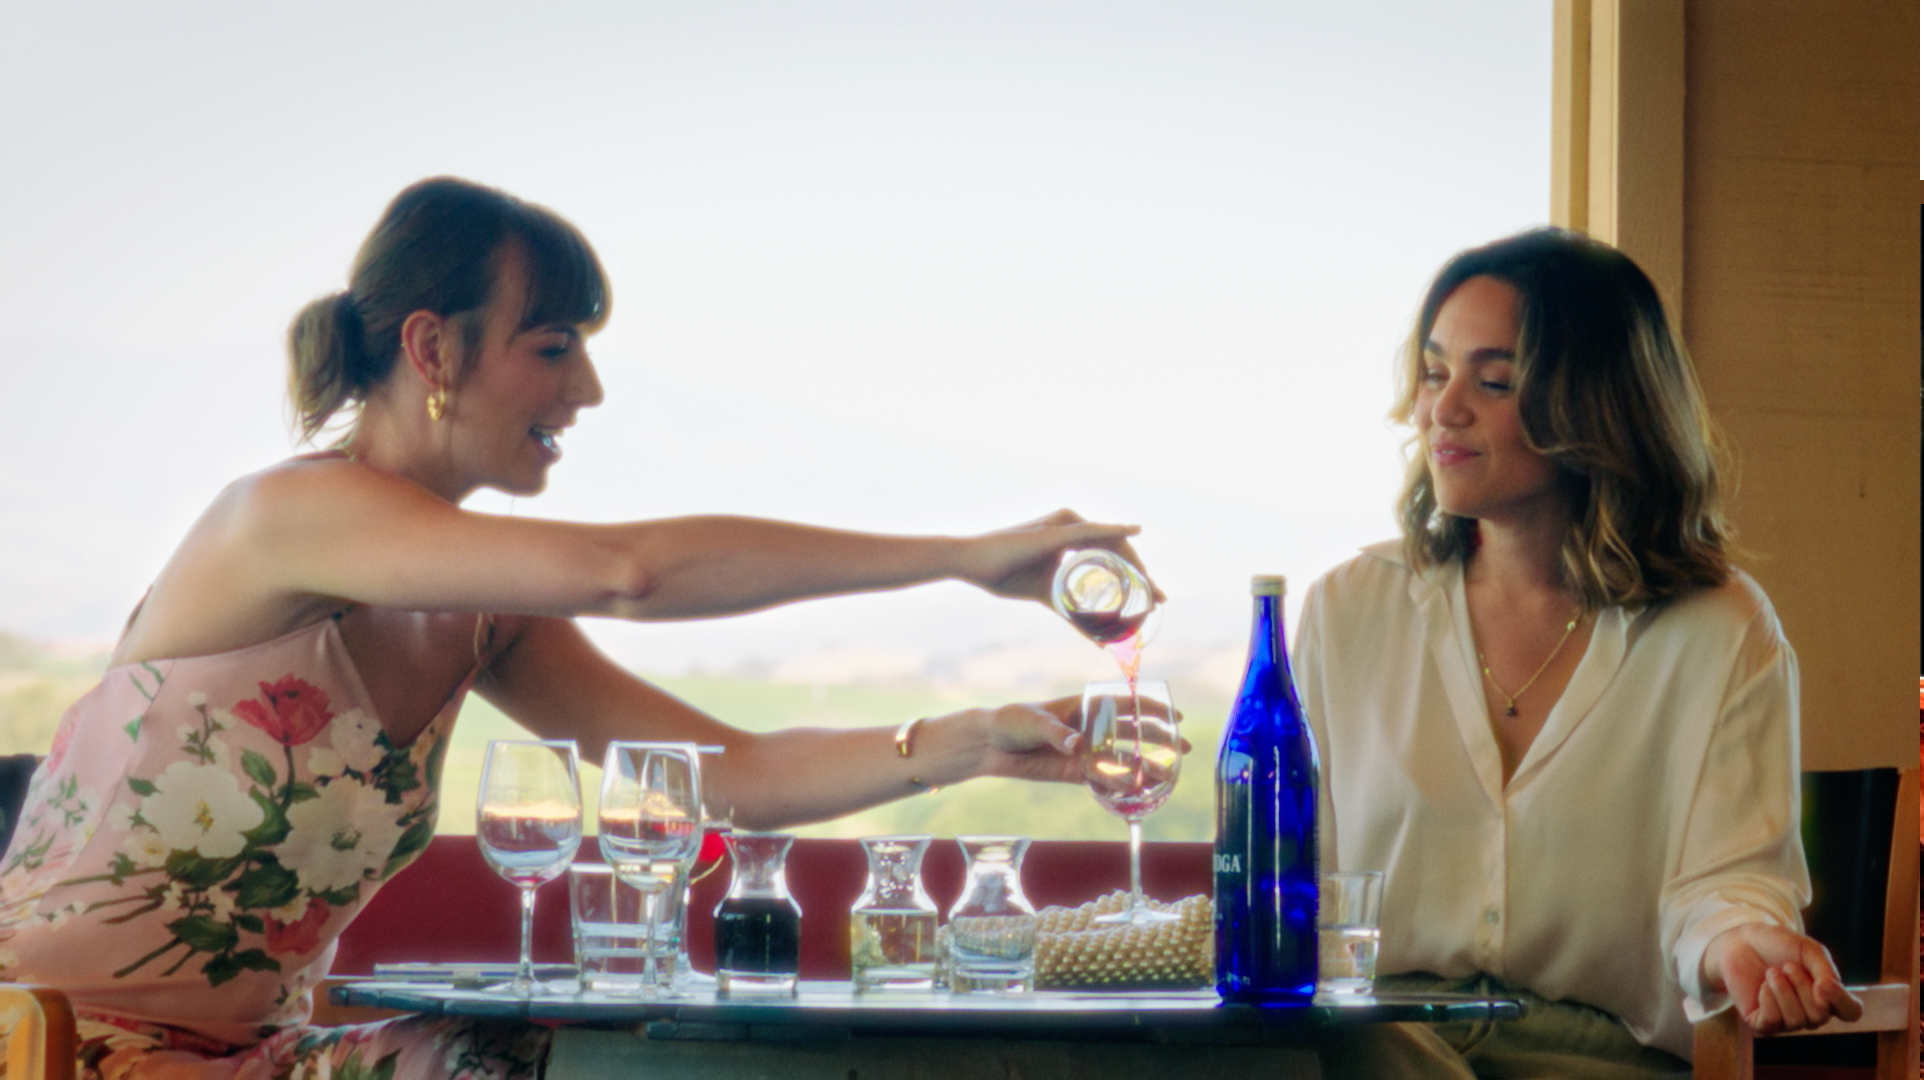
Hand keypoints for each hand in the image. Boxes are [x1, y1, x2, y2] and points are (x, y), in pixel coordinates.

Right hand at [956, 510, 1152, 605]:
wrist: (972, 563)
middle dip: (1143, 576)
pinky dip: (1115, 532)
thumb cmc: (1003, 575)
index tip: (1154, 600)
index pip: (1113, 557)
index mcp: (1071, 539)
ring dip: (1135, 565)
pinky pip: (1092, 532)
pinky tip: (1134, 532)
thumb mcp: (1050, 597)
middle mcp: (1072, 526)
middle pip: (1119, 551)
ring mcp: (1065, 525)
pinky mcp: (1056, 530)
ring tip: (1150, 590)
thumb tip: (1100, 642)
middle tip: (1161, 600)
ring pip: (1112, 543)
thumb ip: (1074, 615)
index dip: (1136, 577)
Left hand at [958, 696, 1191, 785]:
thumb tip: (1076, 744)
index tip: (1175, 714)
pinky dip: (1120, 786)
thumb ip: (1056, 733)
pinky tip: (1139, 791)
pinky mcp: (1075, 773)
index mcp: (1083, 706)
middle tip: (1184, 748)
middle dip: (1158, 739)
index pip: (1124, 703)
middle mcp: (1090, 729)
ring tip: (1169, 775)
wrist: (990, 745)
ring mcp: (1085, 752)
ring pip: (1122, 759)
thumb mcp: (1033, 721)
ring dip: (1145, 766)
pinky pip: (1103, 780)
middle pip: (1132, 733)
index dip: (1151, 708)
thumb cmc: (1012, 721)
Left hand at [1702, 923, 1863, 1034]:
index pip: (1850, 1012)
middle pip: (1820, 1015)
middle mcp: (1811, 1012)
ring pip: (1797, 1020)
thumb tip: (1829, 992)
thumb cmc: (1778, 945)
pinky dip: (1768, 1000)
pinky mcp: (1762, 1023)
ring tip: (1773, 972)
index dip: (1841, 1002)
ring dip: (1783, 991)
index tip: (1825, 983)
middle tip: (1787, 966)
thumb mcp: (1809, 950)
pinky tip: (1763, 985)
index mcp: (1828, 995)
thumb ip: (1826, 971)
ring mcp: (1787, 1020)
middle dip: (1802, 987)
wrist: (1741, 941)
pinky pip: (1772, 1022)